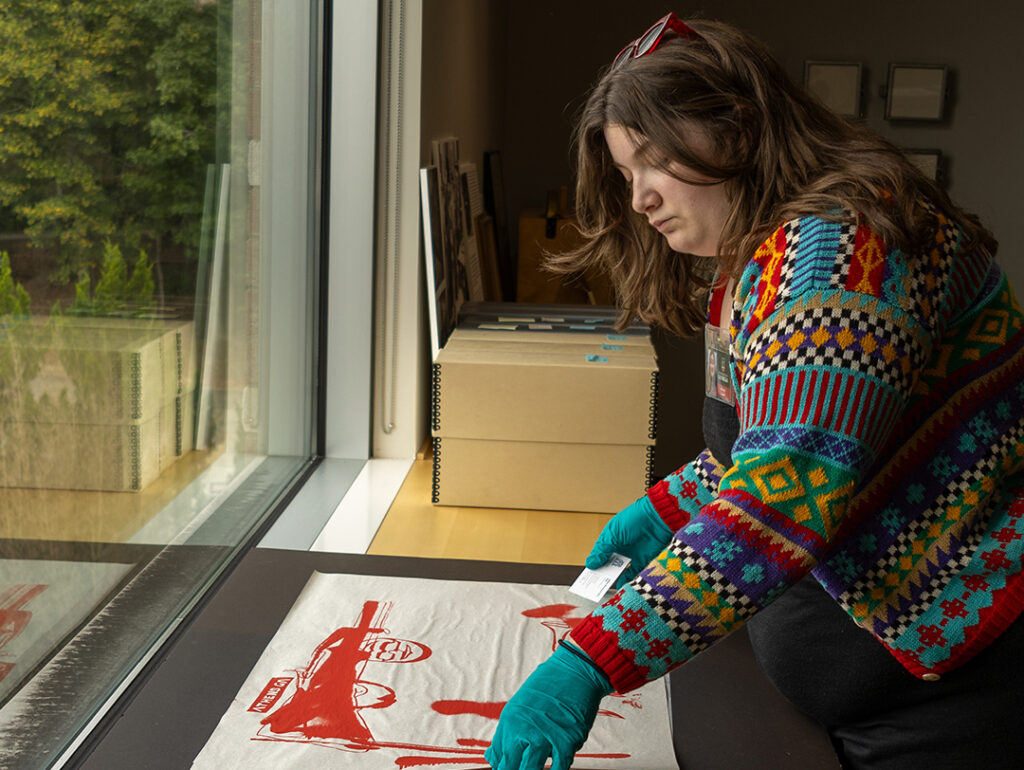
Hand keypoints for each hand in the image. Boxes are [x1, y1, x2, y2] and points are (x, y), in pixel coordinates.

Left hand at [485, 643, 612, 769]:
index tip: (506, 769)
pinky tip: (554, 766)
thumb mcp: (516, 707)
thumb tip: (493, 759)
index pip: (501, 761)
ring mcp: (548, 737)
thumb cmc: (544, 688)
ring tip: (535, 764)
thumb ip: (503, 736)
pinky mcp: (569, 741)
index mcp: (511, 722)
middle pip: (515, 769)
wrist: (574, 672)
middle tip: (522, 766)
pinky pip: (560, 767)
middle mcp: (528, 731)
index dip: (502, 769)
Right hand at [585, 495, 671, 587]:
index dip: (594, 563)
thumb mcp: (613, 535)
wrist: (657, 518)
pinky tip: (619, 583)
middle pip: (608, 562)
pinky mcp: (642, 560)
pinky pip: (632, 572)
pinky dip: (625, 578)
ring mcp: (630, 554)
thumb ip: (603, 551)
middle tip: (594, 583)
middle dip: (602, 571)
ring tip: (604, 586)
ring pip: (618, 568)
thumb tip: (590, 564)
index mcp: (610, 538)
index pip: (599, 553)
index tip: (587, 575)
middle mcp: (619, 547)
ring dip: (612, 576)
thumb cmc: (633, 520)